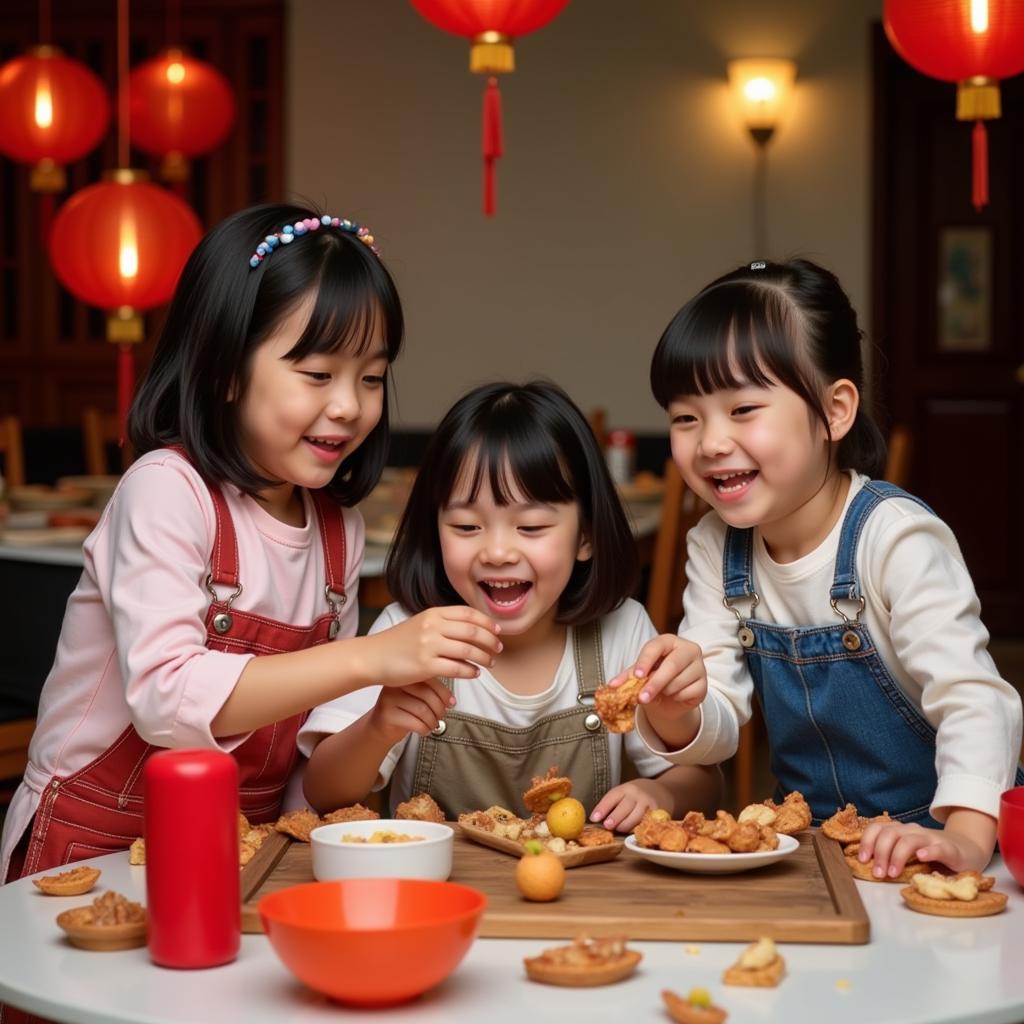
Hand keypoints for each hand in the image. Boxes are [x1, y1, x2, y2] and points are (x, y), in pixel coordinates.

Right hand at [362, 606, 501, 686]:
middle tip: (498, 649)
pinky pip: (456, 668)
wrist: (373, 657)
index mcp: (433, 613)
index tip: (497, 631)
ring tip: (490, 663)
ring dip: (484, 657)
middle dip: (490, 641)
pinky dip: (470, 671)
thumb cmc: (397, 642)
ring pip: (468, 650)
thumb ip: (442, 623)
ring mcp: (429, 645)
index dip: (487, 622)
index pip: (468, 614)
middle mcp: (432, 626)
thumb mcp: (420, 624)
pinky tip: (474, 673)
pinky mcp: (425, 665)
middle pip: (472, 631)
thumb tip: (470, 627)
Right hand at [368, 679, 454, 745]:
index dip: (444, 693)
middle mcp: (395, 684)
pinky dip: (424, 729)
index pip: (429, 680)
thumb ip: (430, 691)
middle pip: (427, 694)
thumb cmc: (402, 710)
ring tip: (433, 725)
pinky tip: (424, 731)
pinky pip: (414, 722)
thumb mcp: (416, 696)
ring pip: (422, 710)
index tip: (451, 703)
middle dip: (439, 709)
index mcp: (404, 675)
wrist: (380, 727)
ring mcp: (389, 699)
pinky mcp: (387, 715)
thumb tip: (451, 700)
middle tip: (441, 716)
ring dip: (433, 721)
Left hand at [589, 778, 671, 833]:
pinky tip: (632, 831)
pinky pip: (646, 823)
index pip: (612, 797)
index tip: (594, 818)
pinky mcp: (659, 814)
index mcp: (626, 788)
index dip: (602, 808)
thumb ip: (613, 803)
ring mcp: (649, 804)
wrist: (664, 791)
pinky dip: (638, 828)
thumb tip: (596, 819)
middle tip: (607, 826)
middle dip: (615, 817)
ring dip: (625, 825)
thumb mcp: (625, 793)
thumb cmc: (638, 795)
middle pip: (624, 807)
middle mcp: (638, 794)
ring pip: (636, 817)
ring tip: (618, 830)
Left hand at [606, 634, 706, 713]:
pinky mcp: (704, 683)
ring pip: (678, 682)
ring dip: (665, 692)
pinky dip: (677, 698)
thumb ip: (627, 677)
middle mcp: (688, 649)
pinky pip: (688, 693)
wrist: (672, 695)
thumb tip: (612, 685)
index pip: (656, 647)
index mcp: (669, 641)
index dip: (645, 661)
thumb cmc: (655, 676)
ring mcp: (699, 665)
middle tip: (641, 698)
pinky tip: (675, 694)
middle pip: (671, 665)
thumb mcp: (641, 674)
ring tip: (662, 691)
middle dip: (654, 683)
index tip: (637, 676)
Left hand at [857, 811, 993, 877]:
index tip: (862, 859)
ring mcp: (931, 839)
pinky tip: (921, 858)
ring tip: (893, 873)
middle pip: (890, 834)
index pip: (878, 828)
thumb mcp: (908, 853)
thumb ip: (892, 855)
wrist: (966, 849)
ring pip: (909, 840)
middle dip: (880, 853)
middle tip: (878, 873)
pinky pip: (937, 848)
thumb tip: (868, 866)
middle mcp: (913, 831)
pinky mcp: (949, 849)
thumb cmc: (932, 854)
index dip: (867, 841)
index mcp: (901, 831)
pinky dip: (928, 851)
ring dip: (897, 856)